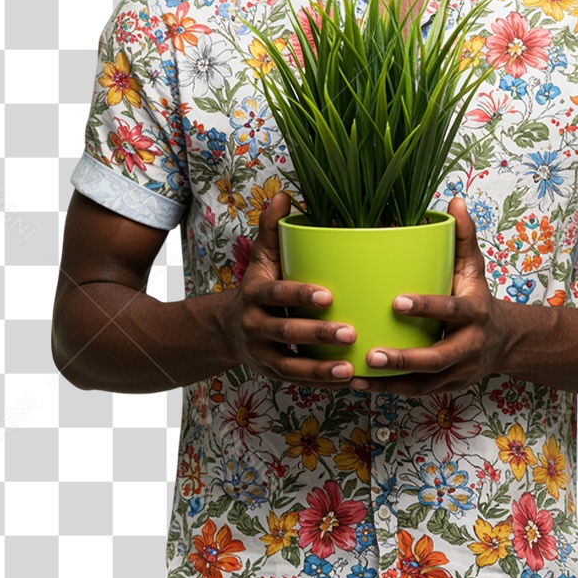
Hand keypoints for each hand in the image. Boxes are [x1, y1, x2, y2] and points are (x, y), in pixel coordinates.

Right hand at [223, 191, 357, 385]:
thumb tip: (283, 195)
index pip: (276, 295)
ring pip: (291, 365)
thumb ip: (272, 228)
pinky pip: (297, 381)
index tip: (328, 296)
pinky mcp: (273, 373)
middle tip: (350, 333)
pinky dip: (320, 382)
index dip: (299, 295)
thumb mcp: (261, 257)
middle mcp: (255, 326)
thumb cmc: (258, 286)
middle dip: (318, 334)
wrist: (227, 330)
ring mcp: (262, 353)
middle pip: (286, 332)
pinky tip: (347, 379)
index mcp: (254, 294)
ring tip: (350, 367)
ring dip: (321, 368)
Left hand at [349, 197, 514, 394]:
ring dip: (391, 381)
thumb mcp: (474, 266)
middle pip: (438, 358)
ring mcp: (459, 371)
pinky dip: (389, 390)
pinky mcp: (446, 387)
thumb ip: (463, 235)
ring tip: (359, 373)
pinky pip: (416, 392)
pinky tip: (361, 384)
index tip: (396, 302)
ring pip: (424, 383)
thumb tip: (454, 201)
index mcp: (475, 313)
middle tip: (371, 352)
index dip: (426, 307)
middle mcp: (470, 346)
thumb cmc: (478, 296)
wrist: (504, 341)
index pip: (451, 311)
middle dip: (404, 358)